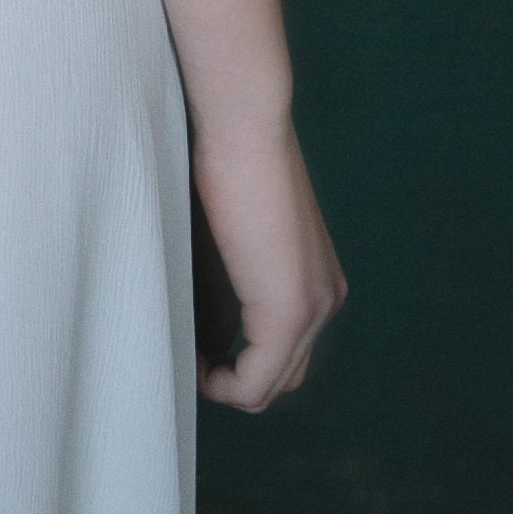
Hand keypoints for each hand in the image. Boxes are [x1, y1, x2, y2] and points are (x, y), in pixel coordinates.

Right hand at [189, 112, 348, 410]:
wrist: (243, 127)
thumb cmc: (226, 162)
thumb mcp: (238, 233)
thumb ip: (236, 276)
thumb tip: (205, 321)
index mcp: (319, 282)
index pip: (284, 354)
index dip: (236, 362)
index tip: (193, 337)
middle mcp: (326, 302)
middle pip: (280, 377)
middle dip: (232, 377)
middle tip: (188, 350)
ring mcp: (312, 311)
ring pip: (267, 386)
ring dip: (223, 383)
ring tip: (187, 354)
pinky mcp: (287, 313)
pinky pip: (253, 385)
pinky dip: (219, 385)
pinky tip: (192, 358)